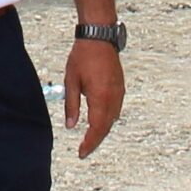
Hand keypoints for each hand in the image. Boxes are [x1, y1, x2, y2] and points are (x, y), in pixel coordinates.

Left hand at [61, 38, 123, 159]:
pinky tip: (99, 122)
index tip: (81, 153)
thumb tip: (70, 126)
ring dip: (102, 131)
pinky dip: (108, 120)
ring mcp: (119, 92)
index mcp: (100, 97)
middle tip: (84, 151)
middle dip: (95, 141)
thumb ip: (72, 105)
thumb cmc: (82, 57)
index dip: (89, 143)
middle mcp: (113, 97)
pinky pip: (116, 109)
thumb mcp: (71, 81)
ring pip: (112, 119)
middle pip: (106, 127)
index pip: (96, 128)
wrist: (99, 37)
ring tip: (90, 139)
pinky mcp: (120, 87)